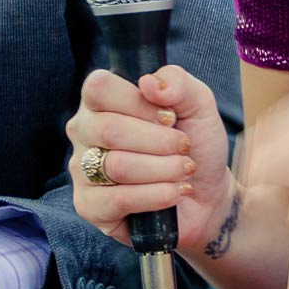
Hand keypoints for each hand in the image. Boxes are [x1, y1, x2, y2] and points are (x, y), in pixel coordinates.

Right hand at [67, 65, 233, 257]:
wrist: (206, 194)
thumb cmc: (194, 143)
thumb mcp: (197, 103)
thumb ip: (177, 81)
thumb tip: (149, 83)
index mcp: (101, 101)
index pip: (99, 88)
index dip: (139, 103)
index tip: (169, 117)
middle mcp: (84, 132)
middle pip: (109, 129)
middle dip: (159, 141)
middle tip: (183, 147)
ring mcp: (82, 170)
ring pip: (117, 165)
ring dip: (163, 168)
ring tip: (183, 170)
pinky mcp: (89, 206)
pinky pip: (119, 199)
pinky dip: (157, 195)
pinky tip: (175, 192)